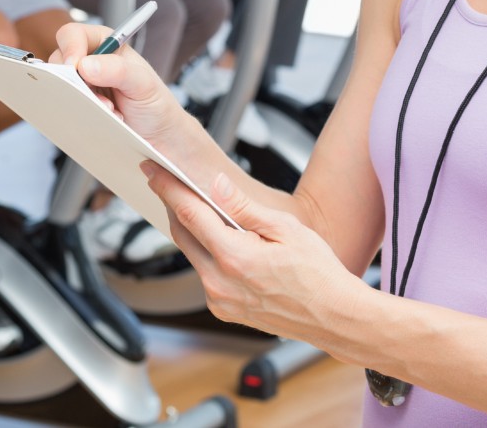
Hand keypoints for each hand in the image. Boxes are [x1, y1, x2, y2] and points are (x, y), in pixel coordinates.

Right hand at [50, 22, 192, 144]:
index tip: (75, 68)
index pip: (73, 35)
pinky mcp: (79, 105)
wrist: (159, 137)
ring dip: (82, 99)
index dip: (70, 48)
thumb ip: (118, 70)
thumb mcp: (144, 83)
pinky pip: (65, 107)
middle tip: (94, 95)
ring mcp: (83, 84)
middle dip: (74, 80)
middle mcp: (91, 61)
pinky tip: (105, 117)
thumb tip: (86, 65)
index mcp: (106, 44)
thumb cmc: (156, 104)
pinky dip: (82, 113)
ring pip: (61, 86)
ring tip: (109, 109)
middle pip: (60, 60)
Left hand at [142, 163, 360, 339]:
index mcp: (234, 258)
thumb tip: (214, 185)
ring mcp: (218, 300)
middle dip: (175, 205)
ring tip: (205, 209)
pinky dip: (206, 254)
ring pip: (191, 254)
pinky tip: (223, 242)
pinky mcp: (222, 310)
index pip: (189, 213)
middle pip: (182, 233)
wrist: (334, 317)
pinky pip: (203, 274)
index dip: (168, 188)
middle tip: (174, 183)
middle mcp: (219, 283)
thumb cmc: (318, 273)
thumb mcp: (285, 228)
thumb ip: (243, 207)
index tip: (152, 169)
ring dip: (193, 230)